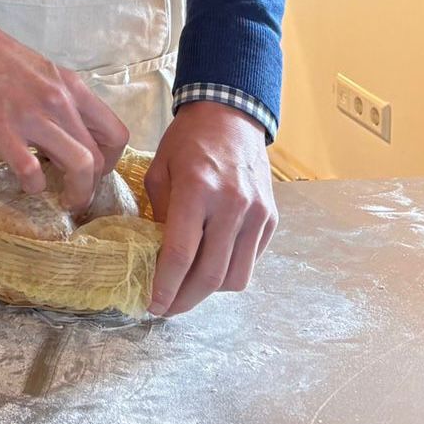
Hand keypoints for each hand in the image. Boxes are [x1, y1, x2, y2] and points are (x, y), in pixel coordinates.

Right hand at [0, 10, 129, 213]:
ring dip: (75, 194)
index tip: (92, 171)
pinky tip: (25, 183)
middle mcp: (59, 101)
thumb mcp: (40, 72)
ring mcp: (32, 116)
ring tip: (61, 200)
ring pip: (80, 167)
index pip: (116, 134)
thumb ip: (58, 101)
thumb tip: (65, 137)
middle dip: (91, 186)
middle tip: (73, 193)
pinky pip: (32, 172)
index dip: (110, 162)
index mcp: (71, 86)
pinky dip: (34, 186)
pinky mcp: (1, 130)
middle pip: (99, 159)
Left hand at [145, 100, 276, 316]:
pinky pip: (251, 260)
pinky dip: (230, 271)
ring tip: (187, 289)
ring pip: (237, 277)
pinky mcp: (271, 219)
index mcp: (198, 189)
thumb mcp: (160, 169)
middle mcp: (232, 205)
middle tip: (167, 309)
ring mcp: (256, 214)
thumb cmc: (187, 140)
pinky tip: (210, 264)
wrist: (231, 115)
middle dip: (185, 300)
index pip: (182, 253)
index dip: (166, 286)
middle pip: (211, 275)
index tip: (152, 305)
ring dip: (209, 292)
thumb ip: (159, 213)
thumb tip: (157, 256)